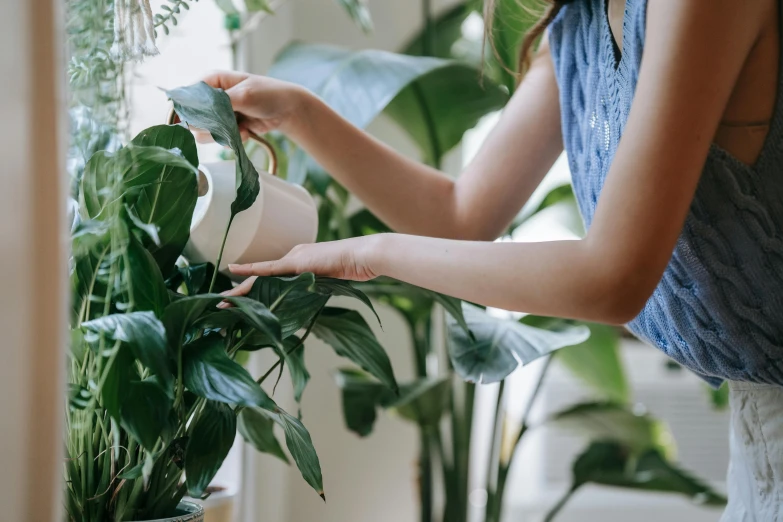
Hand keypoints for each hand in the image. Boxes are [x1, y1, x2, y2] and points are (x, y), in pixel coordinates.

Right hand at [199, 70, 309, 138]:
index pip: (186, 97)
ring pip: (203, 133)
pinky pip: (219, 140)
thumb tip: (197, 112)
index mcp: (211, 81)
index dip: (191, 110)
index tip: (205, 119)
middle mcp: (210, 98)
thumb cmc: (268, 94)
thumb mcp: (244, 95)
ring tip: (240, 128)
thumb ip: (219, 103)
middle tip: (228, 123)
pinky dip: (232, 139)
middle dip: (210, 126)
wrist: (288, 110)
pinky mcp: (227, 128)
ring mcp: (218, 114)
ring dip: (222, 135)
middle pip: (192, 118)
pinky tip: (246, 132)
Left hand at [218, 236, 384, 301]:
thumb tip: (307, 302)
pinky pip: (269, 270)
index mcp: (300, 263)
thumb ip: (317, 288)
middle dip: (240, 293)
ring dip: (241, 291)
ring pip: (261, 277)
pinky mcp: (297, 262)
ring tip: (222, 302)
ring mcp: (294, 259)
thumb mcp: (331, 283)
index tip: (238, 300)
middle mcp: (292, 258)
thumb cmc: (354, 268)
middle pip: (261, 278)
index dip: (253, 290)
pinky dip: (251, 273)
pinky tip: (234, 275)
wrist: (364, 256)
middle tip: (220, 305)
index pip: (271, 279)